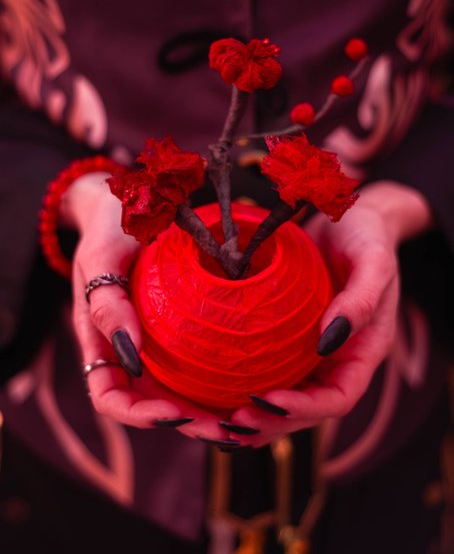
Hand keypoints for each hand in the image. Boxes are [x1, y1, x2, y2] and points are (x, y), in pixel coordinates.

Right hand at [67, 173, 240, 447]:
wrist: (130, 203)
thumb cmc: (110, 228)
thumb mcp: (102, 257)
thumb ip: (107, 303)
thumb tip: (130, 354)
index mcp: (102, 341)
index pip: (111, 397)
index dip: (138, 416)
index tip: (175, 413)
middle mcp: (131, 350)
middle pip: (155, 405)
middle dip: (190, 424)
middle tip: (231, 428)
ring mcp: (159, 341)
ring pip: (183, 390)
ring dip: (213, 410)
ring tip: (251, 417)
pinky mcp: (184, 326)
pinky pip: (202, 359)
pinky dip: (223, 377)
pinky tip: (255, 379)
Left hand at [224, 181, 432, 446]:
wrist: (350, 218)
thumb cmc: (368, 237)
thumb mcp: (373, 262)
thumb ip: (360, 301)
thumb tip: (328, 341)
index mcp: (362, 351)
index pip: (337, 397)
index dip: (305, 409)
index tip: (268, 401)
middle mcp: (334, 360)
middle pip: (303, 410)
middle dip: (267, 424)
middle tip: (227, 422)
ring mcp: (308, 352)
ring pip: (280, 396)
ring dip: (247, 415)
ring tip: (208, 420)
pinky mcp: (285, 337)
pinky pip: (264, 368)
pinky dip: (237, 383)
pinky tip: (207, 389)